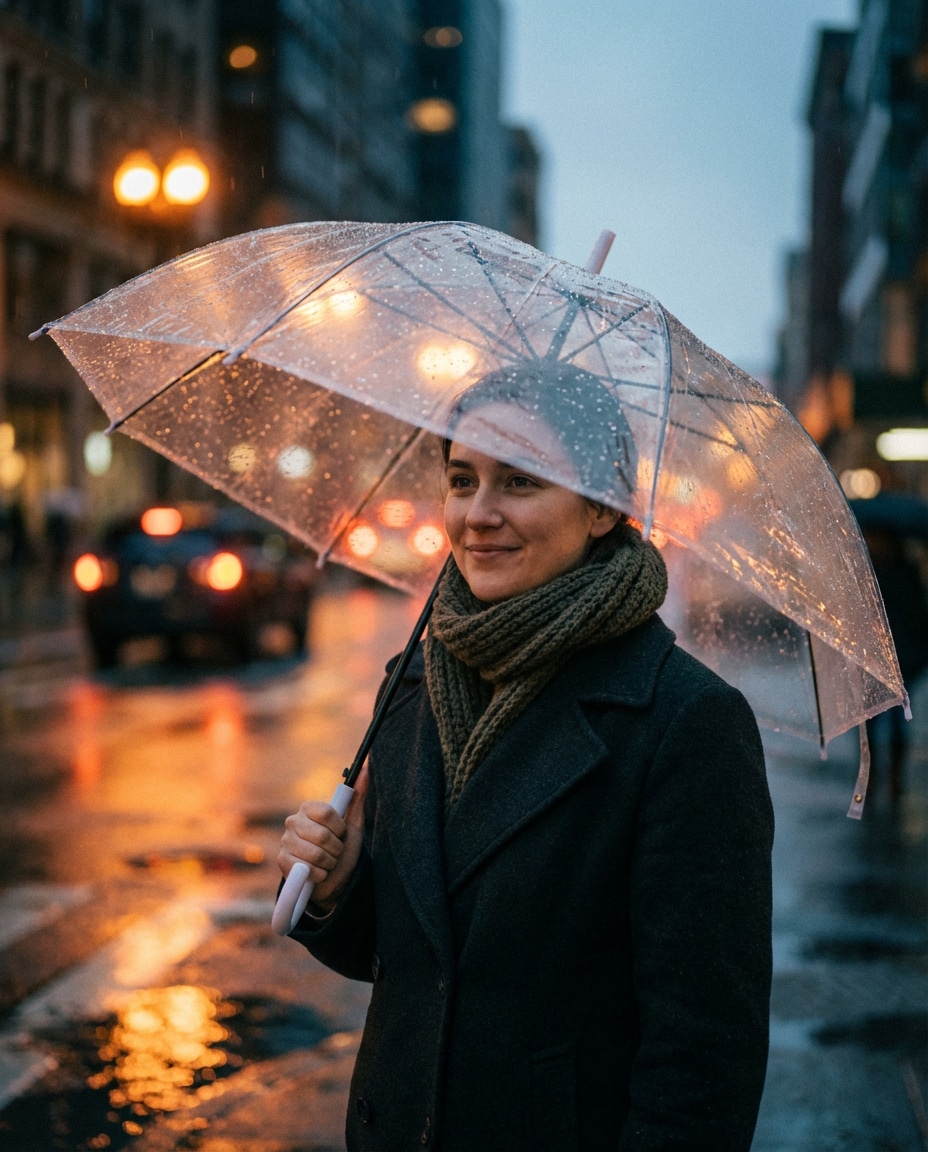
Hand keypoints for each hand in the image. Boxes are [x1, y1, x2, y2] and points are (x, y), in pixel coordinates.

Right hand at [277, 764, 368, 910]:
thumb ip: (357, 795)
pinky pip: (307, 870)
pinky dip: (319, 875)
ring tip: (327, 862)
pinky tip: (317, 873)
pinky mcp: (282, 862)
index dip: (339, 828)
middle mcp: (293, 821)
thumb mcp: (353, 823)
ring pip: (316, 854)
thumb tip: (367, 766)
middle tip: (335, 851)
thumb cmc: (343, 848)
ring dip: (329, 863)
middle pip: (322, 835)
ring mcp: (285, 842)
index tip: (342, 834)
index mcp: (308, 808)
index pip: (326, 813)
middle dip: (336, 848)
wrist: (333, 879)